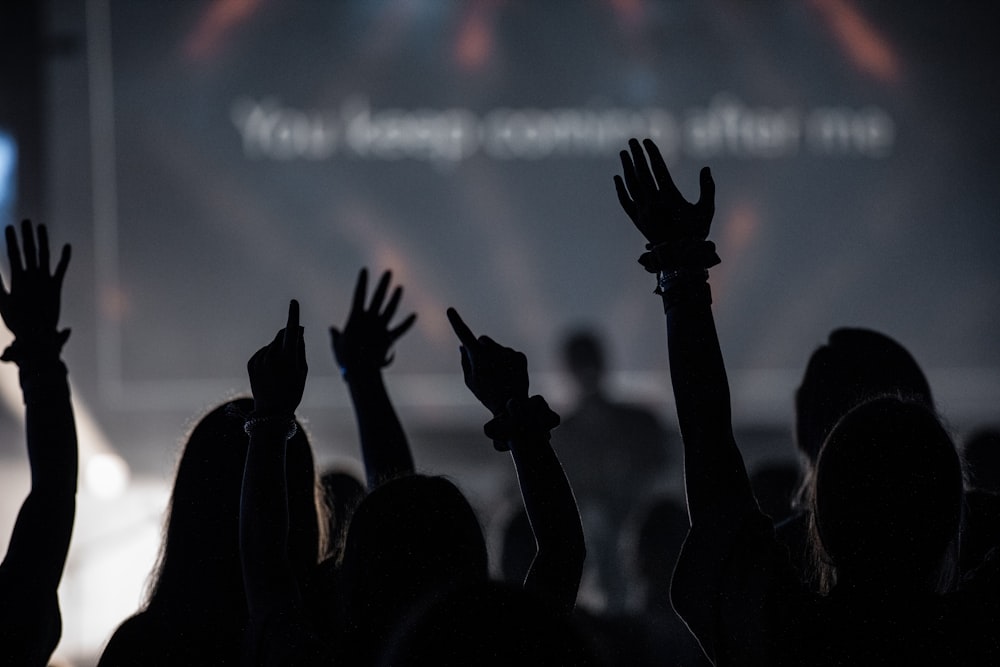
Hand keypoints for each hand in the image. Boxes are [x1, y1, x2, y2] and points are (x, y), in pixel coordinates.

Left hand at [0, 220, 70, 348]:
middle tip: (26, 221)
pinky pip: (60, 269)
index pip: (13, 255)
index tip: (9, 227)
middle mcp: (31, 277)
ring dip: (43, 241)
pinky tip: (66, 246)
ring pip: (44, 256)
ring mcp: (43, 281)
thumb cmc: (17, 323)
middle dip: (26, 236)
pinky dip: (64, 258)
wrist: (35, 338)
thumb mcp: (3, 303)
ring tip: (41, 227)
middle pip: (28, 251)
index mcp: (18, 279)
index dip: (10, 241)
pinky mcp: (55, 287)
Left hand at [248, 299, 306, 415]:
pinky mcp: (251, 362)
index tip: (294, 302)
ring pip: (273, 345)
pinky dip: (270, 356)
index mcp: (287, 359)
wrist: (271, 412)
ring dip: (279, 349)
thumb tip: (297, 331)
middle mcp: (270, 357)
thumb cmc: (292, 391)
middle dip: (289, 337)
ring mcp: (259, 359)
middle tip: (295, 350)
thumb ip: (300, 348)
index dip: (293, 316)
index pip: (291, 332)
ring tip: (282, 370)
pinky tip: (272, 372)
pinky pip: (263, 352)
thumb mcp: (302, 371)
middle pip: (282, 337)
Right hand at [330, 268, 415, 376]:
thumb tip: (332, 329)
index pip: (359, 295)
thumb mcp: (337, 345)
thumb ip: (335, 335)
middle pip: (378, 297)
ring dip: (395, 298)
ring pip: (390, 309)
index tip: (365, 270)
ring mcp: (381, 327)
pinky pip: (400, 329)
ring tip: (400, 287)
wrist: (361, 370)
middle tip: (389, 271)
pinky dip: (407, 323)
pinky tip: (414, 315)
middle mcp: (370, 319)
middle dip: (383, 284)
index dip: (362, 282)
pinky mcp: (389, 338)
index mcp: (356, 317)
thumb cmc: (346, 358)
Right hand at [446, 307, 527, 415]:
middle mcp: (495, 351)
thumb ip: (465, 361)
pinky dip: (506, 360)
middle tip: (482, 366)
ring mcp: (509, 352)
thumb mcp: (470, 380)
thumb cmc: (487, 395)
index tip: (450, 310)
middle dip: (480, 348)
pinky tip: (508, 375)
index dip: (457, 322)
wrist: (513, 406)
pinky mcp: (520, 356)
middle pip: (483, 340)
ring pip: (496, 347)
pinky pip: (509, 352)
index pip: (465, 335)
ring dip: (494, 355)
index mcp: (479, 357)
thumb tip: (462, 345)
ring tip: (497, 375)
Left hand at [614, 138, 714, 245]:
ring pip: (631, 185)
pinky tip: (617, 177)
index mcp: (670, 197)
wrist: (679, 258)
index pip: (658, 169)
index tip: (647, 141)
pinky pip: (625, 202)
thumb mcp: (707, 210)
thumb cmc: (696, 233)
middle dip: (636, 155)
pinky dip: (620, 189)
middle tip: (632, 140)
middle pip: (642, 173)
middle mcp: (654, 203)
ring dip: (626, 167)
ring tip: (624, 153)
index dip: (652, 153)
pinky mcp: (637, 221)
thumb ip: (708, 188)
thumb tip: (706, 168)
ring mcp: (643, 212)